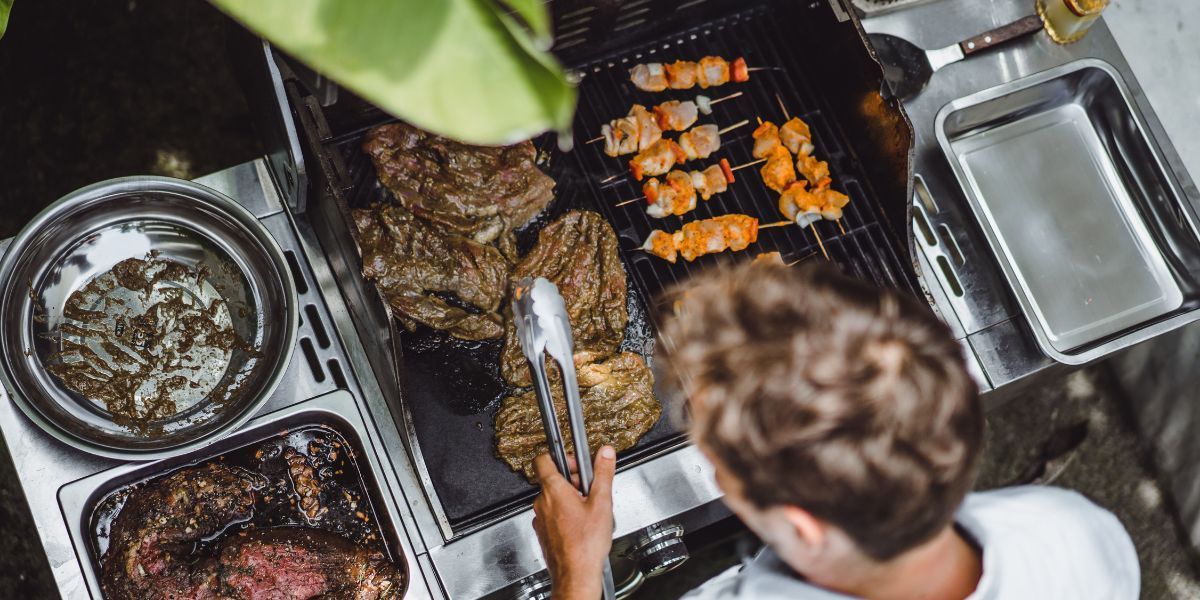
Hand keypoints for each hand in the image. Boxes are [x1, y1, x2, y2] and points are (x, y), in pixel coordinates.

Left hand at [532, 446, 615, 599]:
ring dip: (569, 498)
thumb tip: (605, 453)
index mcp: (553, 490)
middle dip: (572, 480)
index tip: (575, 462)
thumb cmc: (585, 544)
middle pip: (553, 479)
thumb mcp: (602, 502)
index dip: (560, 456)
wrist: (575, 573)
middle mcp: (542, 502)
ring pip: (553, 498)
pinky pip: (552, 514)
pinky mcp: (543, 531)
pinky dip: (564, 513)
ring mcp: (540, 518)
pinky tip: (580, 524)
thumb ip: (602, 474)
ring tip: (588, 509)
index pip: (543, 459)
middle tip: (589, 489)